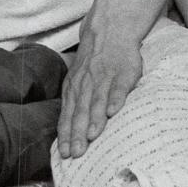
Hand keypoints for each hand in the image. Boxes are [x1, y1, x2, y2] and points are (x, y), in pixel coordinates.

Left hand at [57, 15, 142, 158]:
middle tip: (77, 153)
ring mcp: (104, 78)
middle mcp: (86, 85)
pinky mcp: (122, 73)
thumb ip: (73, 103)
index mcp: (74, 89)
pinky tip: (114, 111)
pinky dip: (115, 99)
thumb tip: (68, 133)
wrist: (110, 31)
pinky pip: (118, 87)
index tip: (65, 155)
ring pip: (97, 101)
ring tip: (92, 135)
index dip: (66, 135)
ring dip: (94, 118)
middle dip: (77, 133)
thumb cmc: (93, 63)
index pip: (67, 116)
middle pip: (80, 112)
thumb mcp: (77, 80)